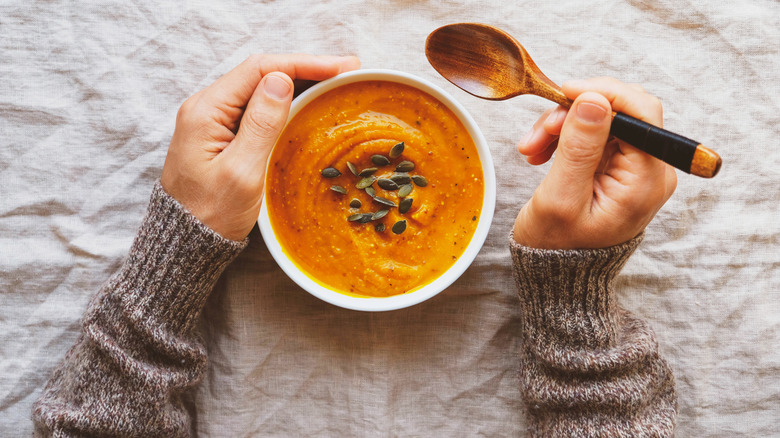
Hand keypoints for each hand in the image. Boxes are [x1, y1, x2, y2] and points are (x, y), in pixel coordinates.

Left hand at [161, 54, 360, 240]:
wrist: (185, 243)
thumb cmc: (211, 214)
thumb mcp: (241, 172)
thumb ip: (261, 124)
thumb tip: (281, 80)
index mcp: (206, 110)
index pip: (260, 69)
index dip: (303, 63)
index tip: (341, 67)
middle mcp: (206, 107)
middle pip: (262, 73)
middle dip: (305, 68)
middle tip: (348, 70)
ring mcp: (212, 120)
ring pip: (261, 88)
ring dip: (298, 82)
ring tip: (335, 81)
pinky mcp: (221, 134)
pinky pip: (257, 107)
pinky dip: (286, 101)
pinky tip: (307, 102)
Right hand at [513, 77, 676, 248]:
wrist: (559, 277)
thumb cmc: (557, 248)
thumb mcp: (561, 198)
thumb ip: (579, 147)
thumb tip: (593, 99)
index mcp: (645, 181)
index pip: (641, 112)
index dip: (603, 93)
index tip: (564, 92)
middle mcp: (651, 171)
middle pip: (621, 111)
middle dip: (575, 112)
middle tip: (538, 132)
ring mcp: (636, 170)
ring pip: (604, 120)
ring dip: (564, 125)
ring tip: (532, 148)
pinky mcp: (619, 169)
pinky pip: (596, 135)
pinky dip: (566, 137)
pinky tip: (542, 151)